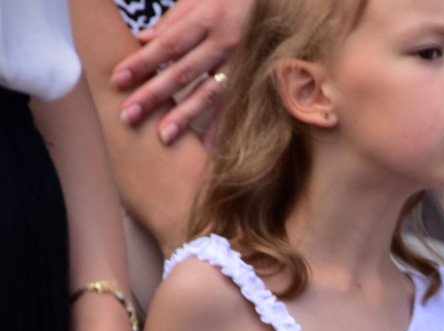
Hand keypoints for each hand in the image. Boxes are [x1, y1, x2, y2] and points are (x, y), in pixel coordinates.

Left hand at [112, 0, 253, 143]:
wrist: (272, 5)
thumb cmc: (227, 2)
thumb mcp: (199, 1)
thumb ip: (172, 22)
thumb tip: (140, 41)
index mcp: (206, 20)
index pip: (168, 45)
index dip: (142, 62)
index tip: (118, 80)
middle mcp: (224, 44)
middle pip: (183, 73)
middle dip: (154, 95)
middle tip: (129, 116)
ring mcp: (240, 64)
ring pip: (208, 94)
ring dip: (185, 117)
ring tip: (164, 137)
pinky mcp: (250, 80)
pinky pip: (232, 106)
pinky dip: (219, 128)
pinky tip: (206, 148)